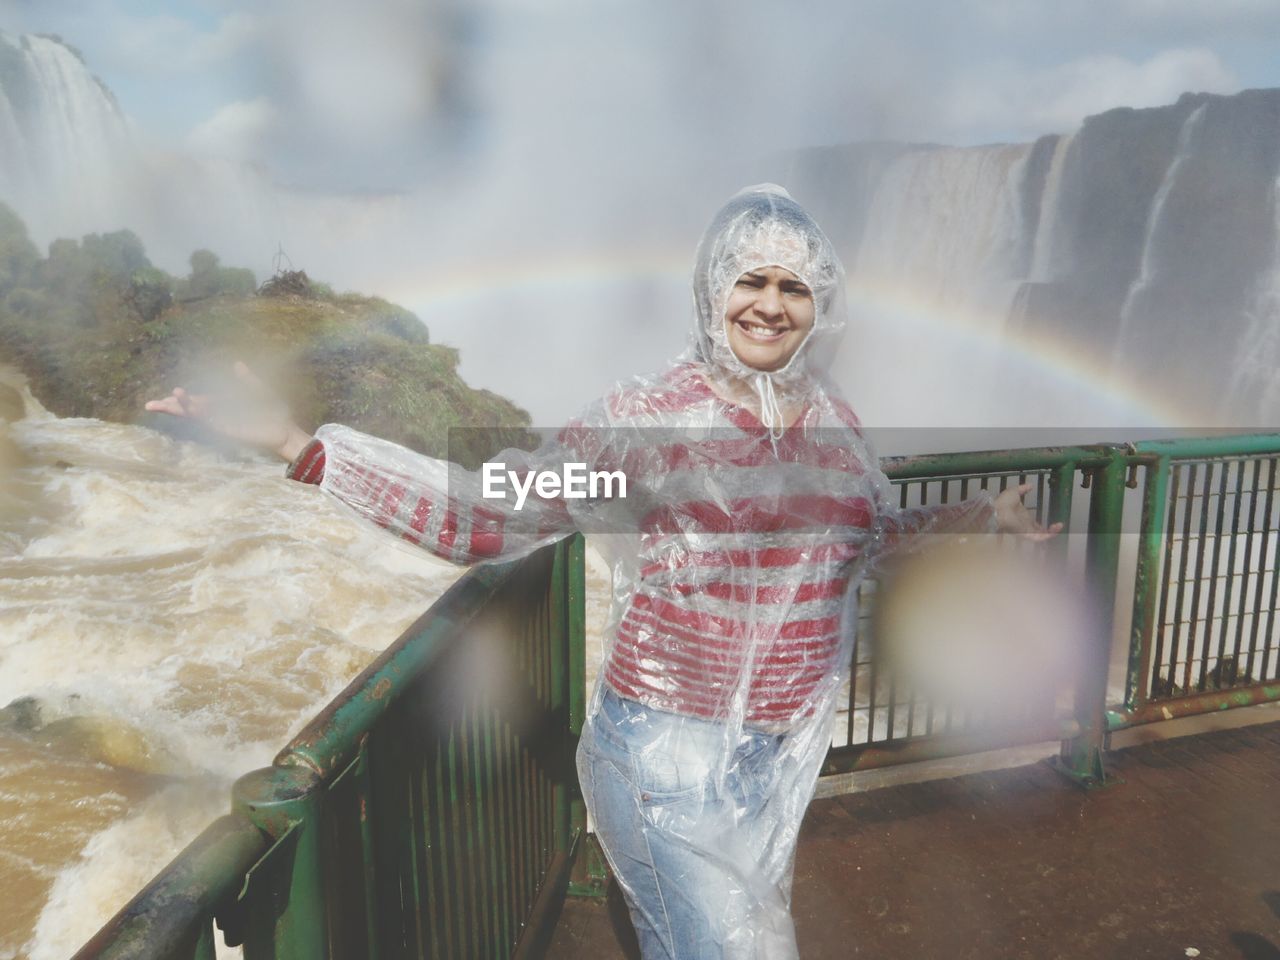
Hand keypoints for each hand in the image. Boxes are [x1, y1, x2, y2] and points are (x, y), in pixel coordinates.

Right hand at [144, 361, 313, 461]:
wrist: (285, 429)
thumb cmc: (273, 412)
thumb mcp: (259, 390)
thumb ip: (247, 379)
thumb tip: (237, 364)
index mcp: (221, 405)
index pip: (195, 402)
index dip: (180, 400)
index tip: (165, 396)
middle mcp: (218, 414)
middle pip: (189, 410)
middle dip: (171, 407)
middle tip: (150, 405)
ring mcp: (221, 423)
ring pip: (196, 416)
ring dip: (183, 407)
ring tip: (171, 397)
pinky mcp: (229, 430)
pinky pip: (211, 422)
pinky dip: (201, 415)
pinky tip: (190, 408)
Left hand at [994, 483, 1062, 540]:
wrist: (997, 509)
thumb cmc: (1002, 502)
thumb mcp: (1015, 491)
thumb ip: (1023, 488)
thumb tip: (1030, 485)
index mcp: (1023, 518)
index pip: (1036, 525)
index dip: (1045, 525)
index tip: (1054, 522)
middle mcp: (1025, 526)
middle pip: (1040, 532)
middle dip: (1051, 530)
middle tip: (1059, 525)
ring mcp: (1026, 531)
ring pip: (1042, 536)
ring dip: (1052, 532)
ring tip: (1060, 526)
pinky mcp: (1027, 534)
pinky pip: (1040, 538)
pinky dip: (1049, 534)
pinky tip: (1056, 528)